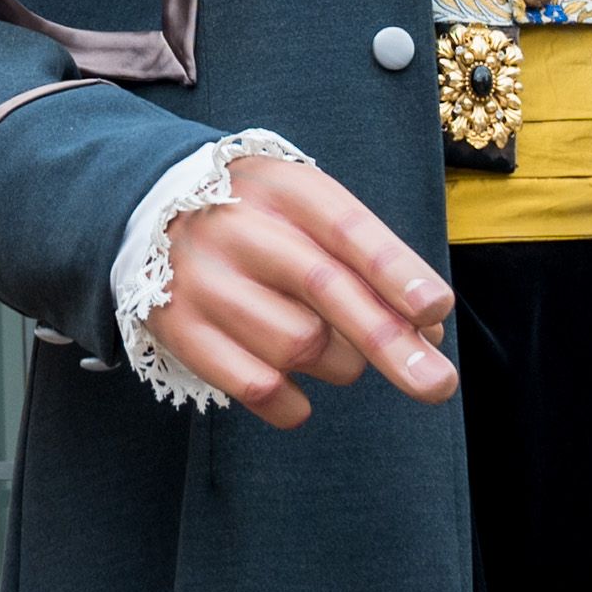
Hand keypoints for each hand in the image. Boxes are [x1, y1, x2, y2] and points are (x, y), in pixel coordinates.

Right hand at [145, 157, 456, 428]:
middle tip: (438, 384)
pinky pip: (258, 388)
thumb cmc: (265, 220)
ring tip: (328, 346)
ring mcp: (205, 282)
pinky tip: (296, 387)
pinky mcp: (180, 330)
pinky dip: (294, 403)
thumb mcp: (312, 211)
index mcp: (284, 188)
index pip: (347, 229)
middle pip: (326, 290)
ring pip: (300, 346)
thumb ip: (370, 261)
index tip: (437, 310)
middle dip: (390, 343)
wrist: (152, 209)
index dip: (395, 271)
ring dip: (339, 364)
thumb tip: (430, 332)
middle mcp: (240, 230)